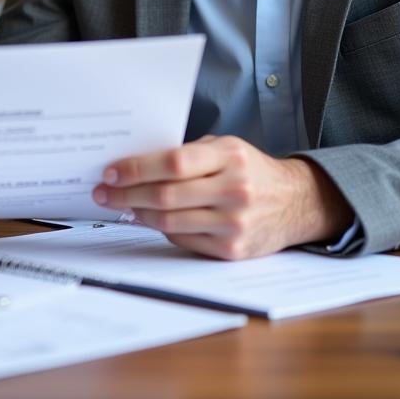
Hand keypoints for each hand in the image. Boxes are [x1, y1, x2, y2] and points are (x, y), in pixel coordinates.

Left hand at [91, 135, 351, 259]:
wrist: (296, 202)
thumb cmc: (250, 169)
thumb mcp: (226, 148)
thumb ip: (188, 154)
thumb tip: (136, 163)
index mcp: (230, 157)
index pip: (173, 162)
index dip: (136, 168)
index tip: (111, 171)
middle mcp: (234, 190)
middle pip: (166, 195)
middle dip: (126, 194)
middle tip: (103, 192)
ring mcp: (234, 224)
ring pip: (170, 221)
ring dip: (138, 214)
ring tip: (119, 206)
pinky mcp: (232, 251)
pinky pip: (183, 240)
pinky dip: (161, 229)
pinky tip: (147, 219)